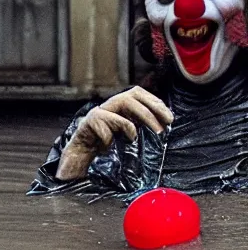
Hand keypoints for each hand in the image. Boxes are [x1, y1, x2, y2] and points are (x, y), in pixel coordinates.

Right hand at [55, 86, 173, 180]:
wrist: (80, 156)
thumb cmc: (106, 148)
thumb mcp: (127, 137)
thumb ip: (141, 128)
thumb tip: (164, 126)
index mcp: (120, 108)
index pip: (138, 93)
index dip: (155, 102)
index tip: (169, 119)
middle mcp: (109, 106)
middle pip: (131, 95)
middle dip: (150, 110)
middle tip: (161, 129)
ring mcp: (98, 113)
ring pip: (119, 103)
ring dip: (133, 120)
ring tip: (136, 137)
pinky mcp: (87, 123)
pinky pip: (103, 124)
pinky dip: (110, 135)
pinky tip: (109, 145)